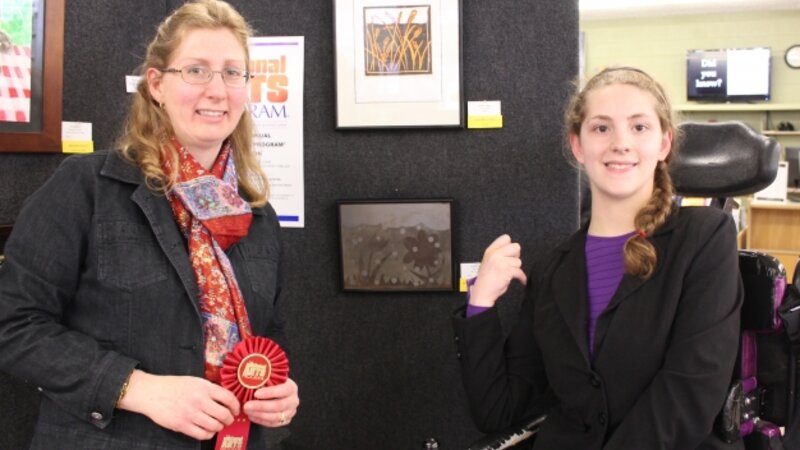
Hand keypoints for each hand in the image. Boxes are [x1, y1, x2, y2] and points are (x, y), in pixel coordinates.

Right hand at [119, 370, 239, 440]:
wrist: (152, 392)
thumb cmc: (174, 386)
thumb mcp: (195, 381)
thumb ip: (210, 389)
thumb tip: (226, 399)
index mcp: (204, 388)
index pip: (229, 398)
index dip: (236, 406)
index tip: (236, 410)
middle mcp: (199, 400)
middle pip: (224, 414)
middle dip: (229, 419)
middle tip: (228, 419)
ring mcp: (190, 414)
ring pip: (215, 426)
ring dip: (219, 427)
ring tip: (217, 425)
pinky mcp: (182, 425)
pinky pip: (202, 434)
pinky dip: (208, 434)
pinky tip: (207, 430)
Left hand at [243, 377, 298, 427]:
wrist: (277, 393)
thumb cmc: (271, 383)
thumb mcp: (270, 378)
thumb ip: (264, 379)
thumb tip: (250, 380)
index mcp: (291, 387)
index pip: (282, 390)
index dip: (269, 393)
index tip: (256, 394)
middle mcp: (293, 400)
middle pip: (278, 405)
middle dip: (260, 406)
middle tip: (246, 406)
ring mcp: (290, 412)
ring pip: (275, 417)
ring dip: (259, 415)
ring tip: (247, 411)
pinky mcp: (285, 421)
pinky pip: (273, 423)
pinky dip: (261, 421)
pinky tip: (251, 416)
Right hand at [469, 234, 526, 306]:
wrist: (482, 291)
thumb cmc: (485, 278)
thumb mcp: (488, 260)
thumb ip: (498, 253)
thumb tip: (512, 250)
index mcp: (490, 250)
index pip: (505, 238)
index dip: (510, 246)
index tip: (510, 253)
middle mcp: (495, 255)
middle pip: (516, 247)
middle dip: (516, 255)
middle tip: (511, 262)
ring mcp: (501, 263)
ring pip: (518, 261)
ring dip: (516, 268)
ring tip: (509, 273)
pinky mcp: (507, 271)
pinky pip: (520, 272)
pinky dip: (522, 278)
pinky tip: (521, 279)